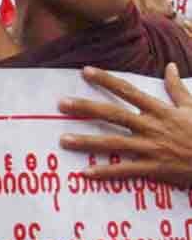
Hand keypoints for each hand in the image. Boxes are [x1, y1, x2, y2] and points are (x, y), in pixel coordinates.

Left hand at [58, 64, 191, 188]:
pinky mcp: (155, 168)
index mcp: (160, 110)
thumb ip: (177, 87)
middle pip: (114, 115)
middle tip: (61, 104)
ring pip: (114, 143)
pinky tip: (86, 173)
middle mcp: (152, 126)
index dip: (106, 80)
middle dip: (86, 108)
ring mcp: (152, 148)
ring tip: (63, 140)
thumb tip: (170, 66)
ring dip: (87, 142)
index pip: (128, 91)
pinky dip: (106, 173)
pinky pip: (127, 171)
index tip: (84, 70)